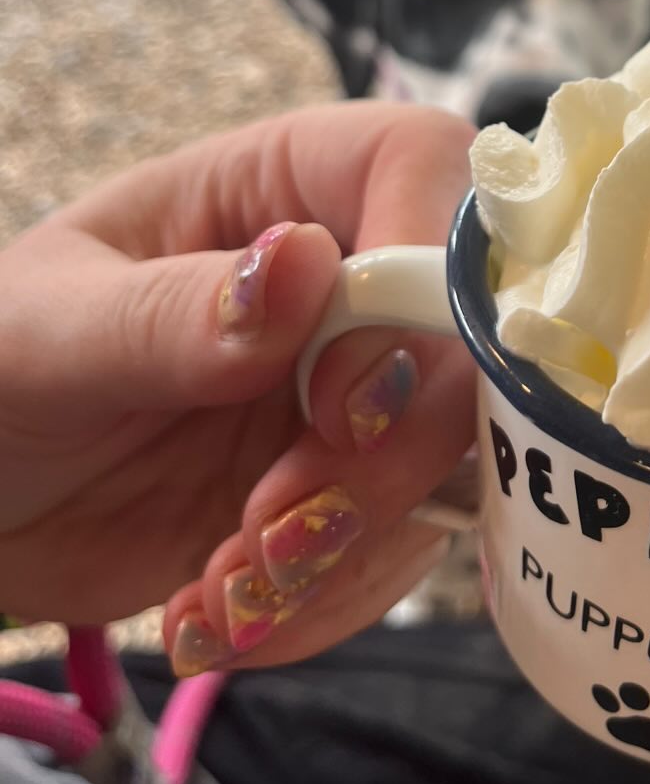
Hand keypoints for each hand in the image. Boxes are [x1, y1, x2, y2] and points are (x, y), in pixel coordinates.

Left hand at [0, 102, 476, 674]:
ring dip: (349, 549)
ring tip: (222, 590)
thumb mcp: (50, 334)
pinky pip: (403, 547)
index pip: (421, 170)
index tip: (339, 401)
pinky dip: (321, 603)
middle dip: (387, 460)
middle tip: (275, 529)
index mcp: (284, 183)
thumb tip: (305, 265)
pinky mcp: (359, 486)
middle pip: (466, 336)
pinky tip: (216, 613)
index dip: (423, 279)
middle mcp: (350, 276)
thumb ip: (171, 312)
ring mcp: (364, 384)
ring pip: (452, 457)